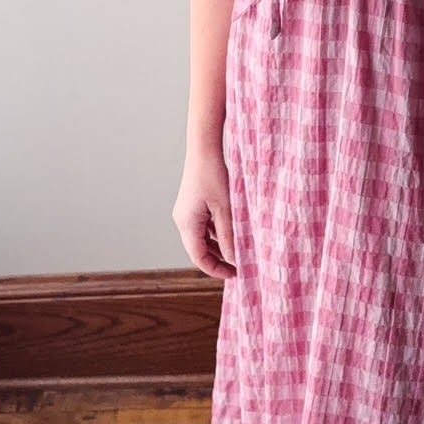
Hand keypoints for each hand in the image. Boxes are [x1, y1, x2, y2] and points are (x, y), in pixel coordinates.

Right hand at [172, 145, 236, 279]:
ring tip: (239, 250)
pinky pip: (203, 227)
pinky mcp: (192, 206)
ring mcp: (186, 213)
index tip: (236, 274)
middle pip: (199, 250)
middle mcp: (182, 221)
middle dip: (219, 260)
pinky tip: (232, 232)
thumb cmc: (213, 176)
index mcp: (187, 224)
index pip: (199, 258)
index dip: (216, 270)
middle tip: (240, 265)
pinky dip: (216, 233)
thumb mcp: (225, 209)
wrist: (204, 149)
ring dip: (219, 246)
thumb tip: (234, 259)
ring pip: (202, 239)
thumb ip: (229, 236)